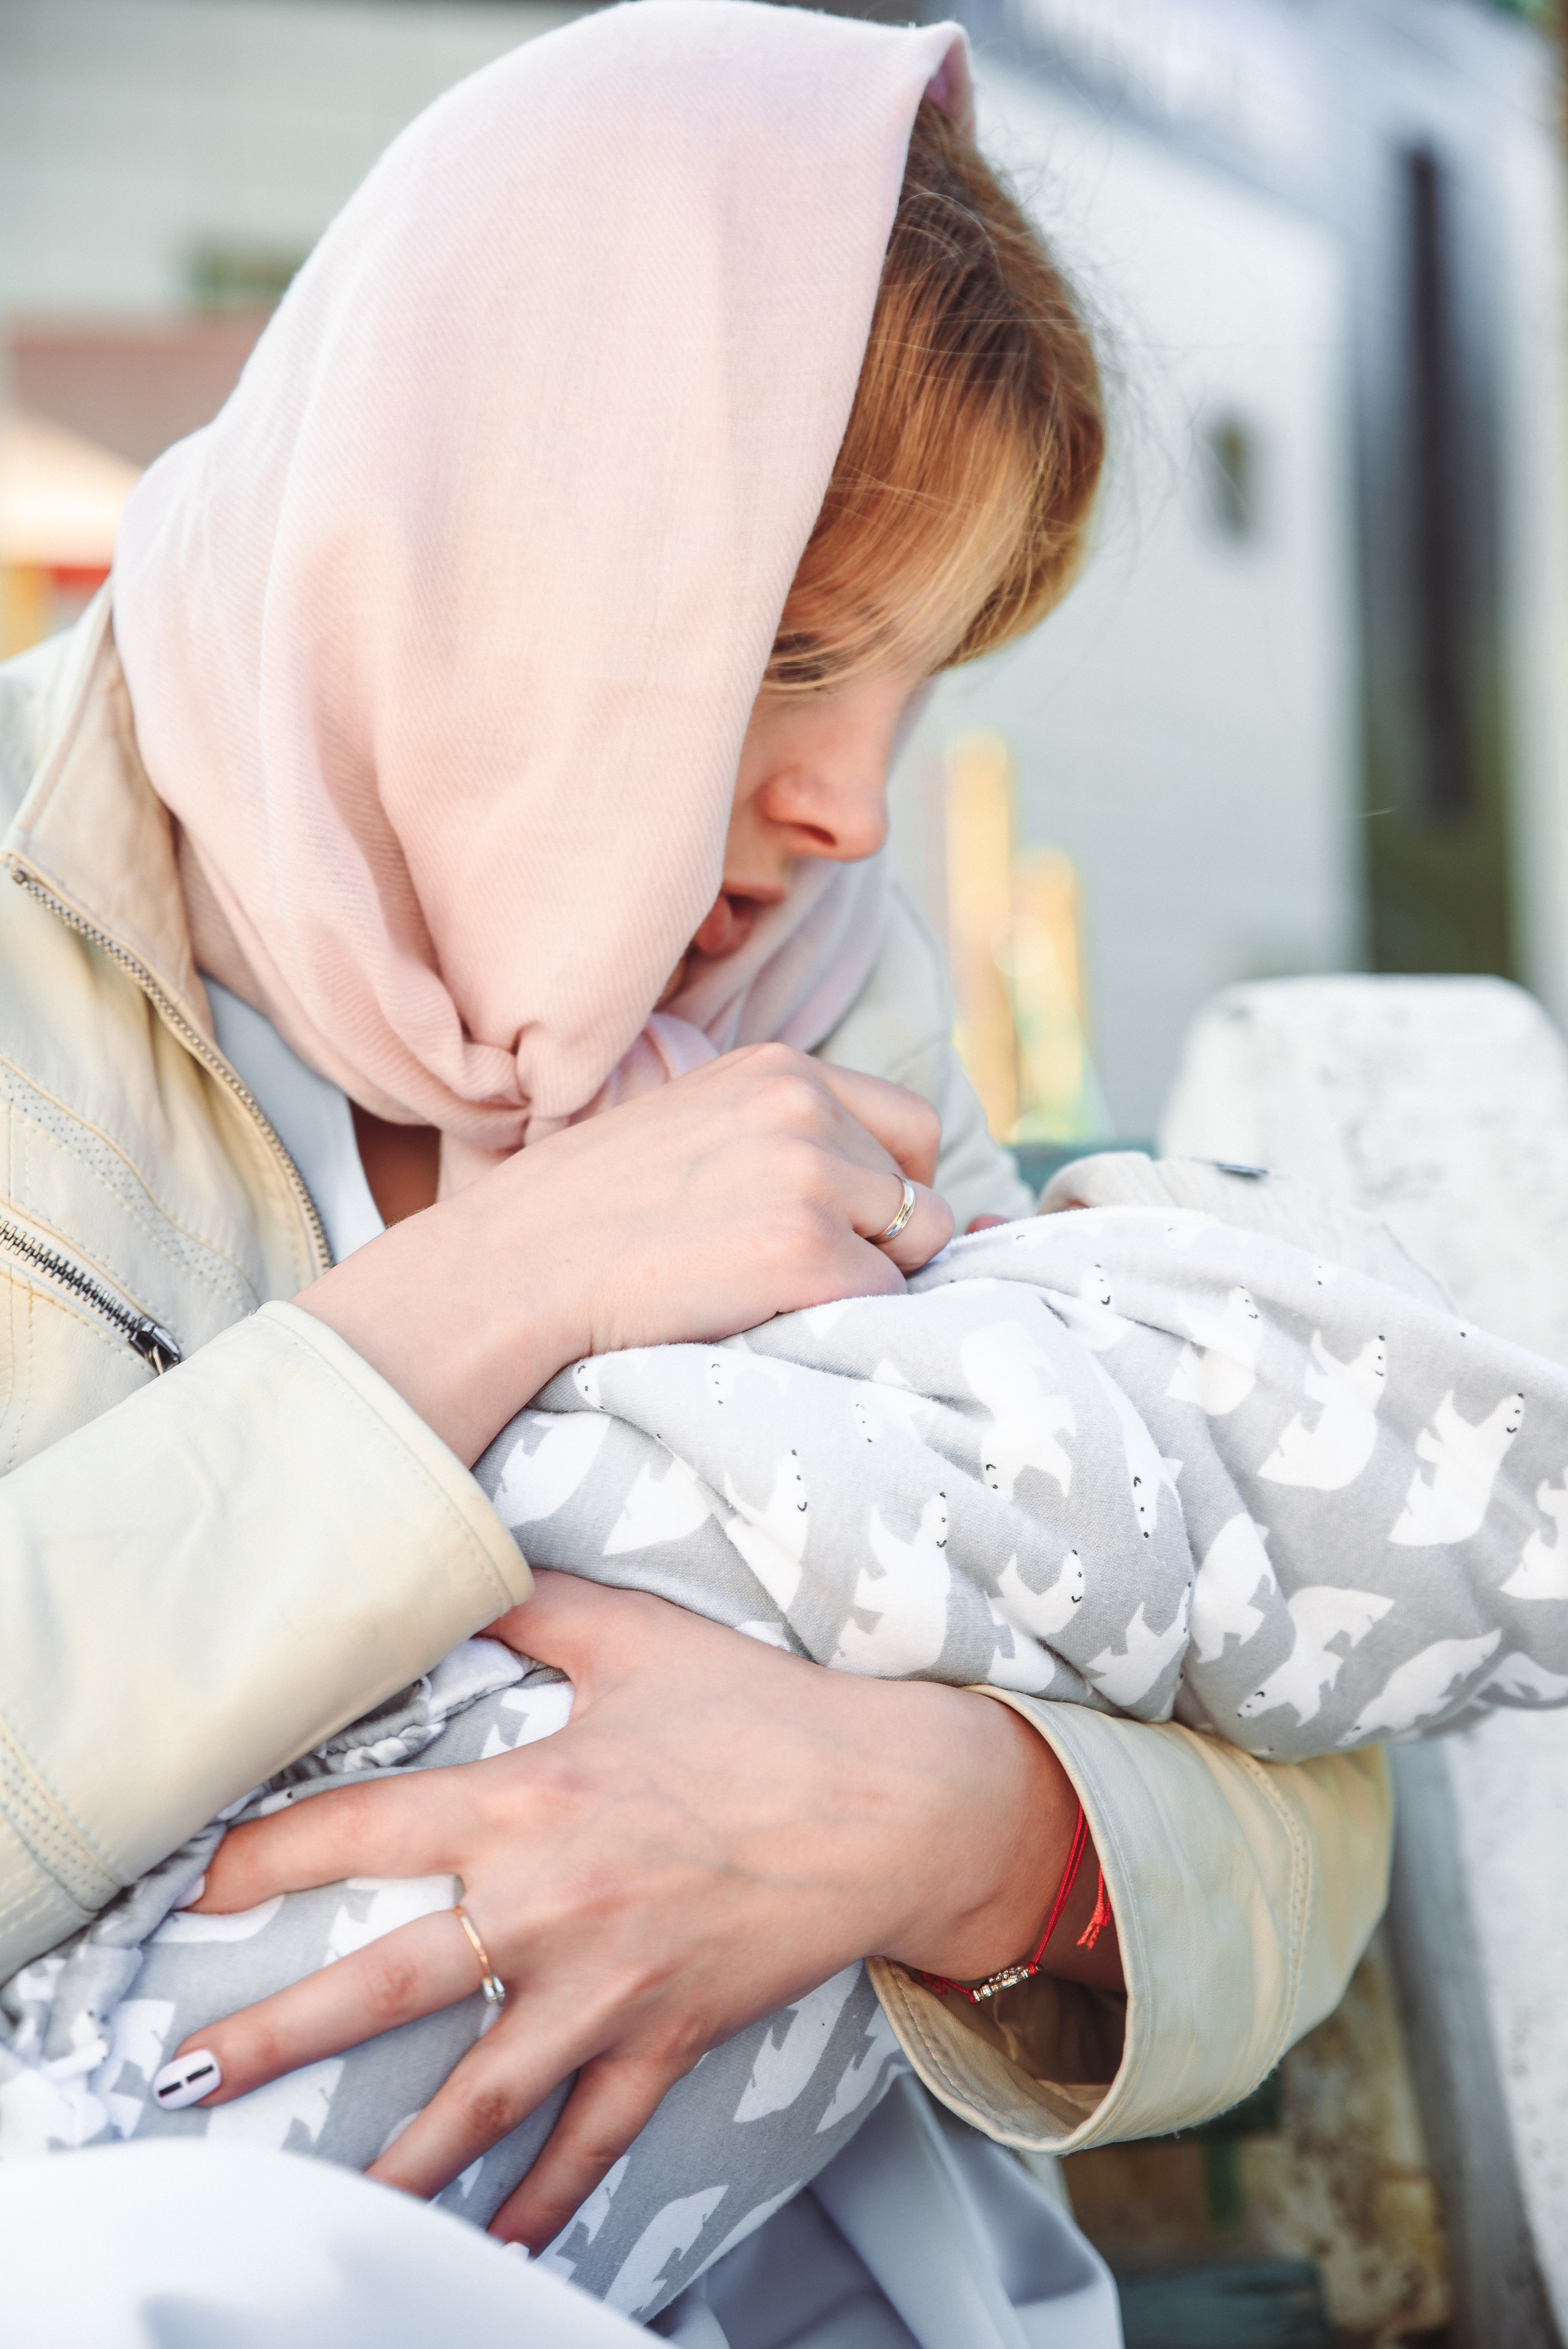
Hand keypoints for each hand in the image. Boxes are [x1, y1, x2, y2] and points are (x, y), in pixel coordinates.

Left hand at [163, 1574, 1116, 2249]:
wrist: (895, 1804)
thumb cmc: (765, 1715)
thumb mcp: (641, 1638)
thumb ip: (535, 1606)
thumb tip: (468, 1562)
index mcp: (531, 1802)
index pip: (364, 1832)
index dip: (266, 1859)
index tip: (198, 1890)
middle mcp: (553, 1907)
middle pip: (386, 1986)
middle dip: (276, 2037)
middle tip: (188, 2075)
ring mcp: (611, 1990)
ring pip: (478, 2094)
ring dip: (393, 2158)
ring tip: (321, 2202)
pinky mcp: (667, 2039)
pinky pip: (593, 2138)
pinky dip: (542, 2201)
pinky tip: (489, 2244)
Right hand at [298, 1045, 953, 1461]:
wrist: (513, 1268)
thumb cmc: (592, 1219)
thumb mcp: (698, 1135)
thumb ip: (786, 1143)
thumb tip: (907, 1200)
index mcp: (779, 1069)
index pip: (910, 1129)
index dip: (889, 1194)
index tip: (835, 1235)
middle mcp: (804, 1104)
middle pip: (923, 1194)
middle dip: (884, 1245)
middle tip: (793, 1278)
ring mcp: (808, 1173)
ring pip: (916, 1249)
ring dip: (863, 1284)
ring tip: (768, 1296)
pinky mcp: (804, 1248)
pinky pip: (883, 1303)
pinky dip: (839, 1326)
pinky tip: (761, 1320)